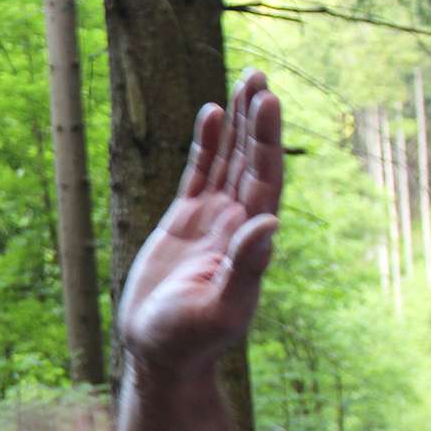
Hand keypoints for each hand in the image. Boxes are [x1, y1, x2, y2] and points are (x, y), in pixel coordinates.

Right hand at [117, 68, 283, 377]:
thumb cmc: (190, 341)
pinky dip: (206, 144)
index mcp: (250, 240)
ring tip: (247, 79)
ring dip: (239, 123)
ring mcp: (212, 220)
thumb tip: (270, 225)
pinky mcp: (184, 223)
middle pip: (252, 160)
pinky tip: (211, 112)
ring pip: (230, 160)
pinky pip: (199, 173)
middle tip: (260, 75)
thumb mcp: (220, 310)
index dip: (267, 141)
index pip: (264, 180)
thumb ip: (245, 268)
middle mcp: (237, 224)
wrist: (160, 355)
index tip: (268, 102)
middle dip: (257, 119)